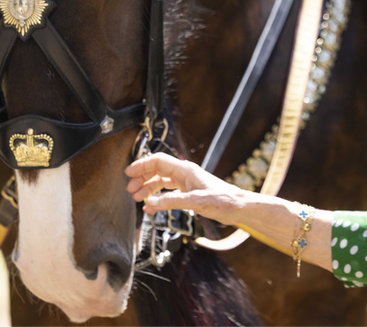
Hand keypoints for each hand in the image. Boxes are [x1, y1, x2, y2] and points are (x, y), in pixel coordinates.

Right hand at [125, 154, 247, 225]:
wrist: (237, 207)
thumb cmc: (222, 200)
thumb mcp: (194, 201)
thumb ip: (171, 202)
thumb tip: (150, 203)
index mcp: (184, 169)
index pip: (157, 161)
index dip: (141, 165)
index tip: (129, 173)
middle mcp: (184, 173)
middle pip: (156, 170)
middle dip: (141, 178)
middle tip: (130, 189)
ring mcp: (186, 182)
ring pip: (160, 180)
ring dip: (148, 188)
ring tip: (137, 198)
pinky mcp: (188, 191)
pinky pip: (168, 191)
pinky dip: (158, 197)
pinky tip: (151, 206)